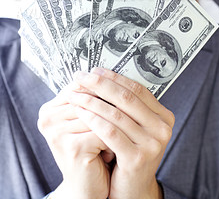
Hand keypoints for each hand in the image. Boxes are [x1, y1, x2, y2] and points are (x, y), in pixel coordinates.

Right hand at [38, 83, 112, 198]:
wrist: (85, 188)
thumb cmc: (89, 152)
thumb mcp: (86, 123)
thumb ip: (90, 100)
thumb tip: (111, 74)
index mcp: (49, 109)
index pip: (79, 86)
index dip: (102, 86)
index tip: (121, 87)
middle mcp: (48, 119)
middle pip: (90, 99)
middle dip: (110, 106)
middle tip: (127, 113)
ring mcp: (58, 133)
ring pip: (99, 115)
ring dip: (115, 124)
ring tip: (121, 134)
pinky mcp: (71, 147)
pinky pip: (103, 133)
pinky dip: (113, 141)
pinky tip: (112, 152)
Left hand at [69, 68, 174, 198]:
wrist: (132, 191)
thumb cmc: (129, 154)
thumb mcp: (136, 129)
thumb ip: (129, 107)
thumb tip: (103, 77)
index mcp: (164, 116)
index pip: (138, 89)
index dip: (114, 78)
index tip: (95, 70)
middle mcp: (162, 129)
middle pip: (127, 98)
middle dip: (100, 84)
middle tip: (81, 76)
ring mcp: (152, 144)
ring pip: (116, 114)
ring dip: (91, 101)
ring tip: (75, 94)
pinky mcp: (137, 158)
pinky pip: (109, 132)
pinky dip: (92, 119)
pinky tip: (80, 112)